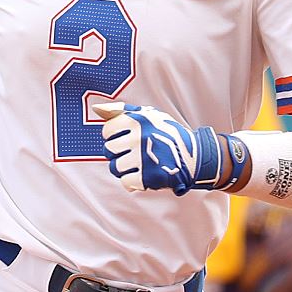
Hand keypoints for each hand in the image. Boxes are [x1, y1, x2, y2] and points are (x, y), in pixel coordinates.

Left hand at [91, 101, 239, 195]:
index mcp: (137, 120)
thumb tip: (96, 109)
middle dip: (117, 153)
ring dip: (124, 168)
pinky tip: (143, 175)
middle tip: (133, 153)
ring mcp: (143, 158)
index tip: (128, 139)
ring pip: (115, 168)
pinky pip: (126, 182)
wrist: (195, 156)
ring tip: (138, 164)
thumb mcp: (148, 115)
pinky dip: (133, 181)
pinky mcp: (149, 177)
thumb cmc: (167, 133)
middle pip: (108, 150)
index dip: (115, 136)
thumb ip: (121, 111)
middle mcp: (139, 137)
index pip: (107, 131)